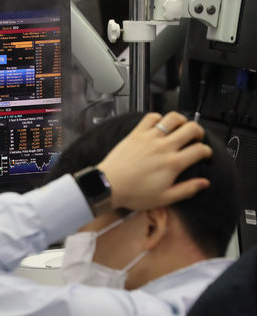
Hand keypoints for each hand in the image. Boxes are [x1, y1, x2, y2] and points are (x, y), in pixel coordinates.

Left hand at [97, 112, 211, 210]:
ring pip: (172, 118)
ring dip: (181, 120)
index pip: (200, 150)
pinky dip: (158, 117)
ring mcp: (149, 138)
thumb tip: (204, 183)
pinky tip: (159, 125)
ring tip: (181, 127)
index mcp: (173, 163)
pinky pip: (150, 117)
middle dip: (199, 131)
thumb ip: (186, 190)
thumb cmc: (134, 193)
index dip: (207, 151)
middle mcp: (164, 147)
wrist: (109, 185)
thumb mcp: (164, 198)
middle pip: (191, 129)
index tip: (204, 154)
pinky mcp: (136, 134)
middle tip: (196, 137)